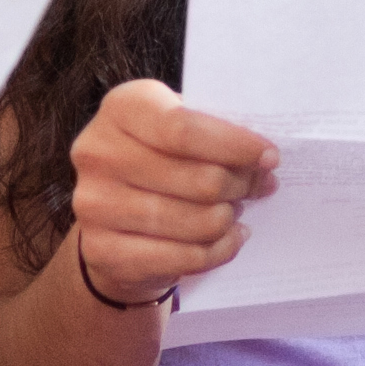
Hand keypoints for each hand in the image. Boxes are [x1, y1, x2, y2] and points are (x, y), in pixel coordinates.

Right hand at [70, 79, 273, 312]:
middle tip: (256, 187)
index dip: (235, 145)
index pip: (183, 128)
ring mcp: (95, 204)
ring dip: (227, 219)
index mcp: (121, 108)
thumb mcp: (180, 130)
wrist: (111, 215)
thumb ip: (214, 134)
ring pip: (195, 222)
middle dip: (240, 185)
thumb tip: (264, 162)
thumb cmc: (160, 161)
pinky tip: (229, 239)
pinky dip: (218, 251)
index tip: (269, 156)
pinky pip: (183, 257)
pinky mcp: (102, 250)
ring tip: (235, 212)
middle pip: (198, 179)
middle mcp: (98, 153)